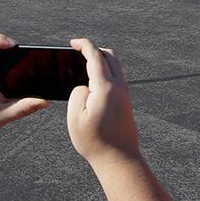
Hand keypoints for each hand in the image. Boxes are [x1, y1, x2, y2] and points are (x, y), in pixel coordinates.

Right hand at [67, 38, 139, 163]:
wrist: (119, 158)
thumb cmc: (95, 141)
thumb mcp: (75, 117)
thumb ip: (77, 93)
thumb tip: (85, 86)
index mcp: (106, 87)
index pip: (96, 56)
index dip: (84, 45)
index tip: (73, 42)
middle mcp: (119, 86)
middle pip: (109, 56)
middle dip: (93, 49)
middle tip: (77, 51)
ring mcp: (125, 93)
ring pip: (115, 65)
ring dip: (101, 59)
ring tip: (84, 63)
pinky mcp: (126, 101)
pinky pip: (117, 76)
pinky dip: (106, 69)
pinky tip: (94, 79)